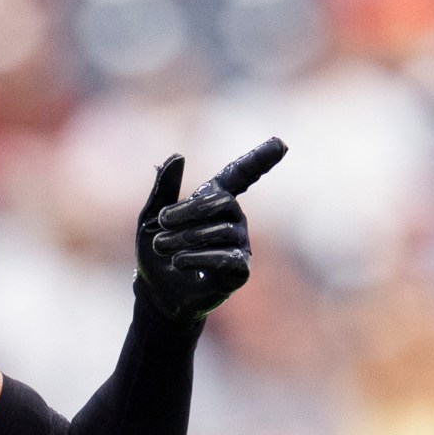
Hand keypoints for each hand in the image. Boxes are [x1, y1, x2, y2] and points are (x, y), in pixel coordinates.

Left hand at [134, 137, 286, 323]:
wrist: (155, 291)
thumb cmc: (156, 252)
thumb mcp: (152, 217)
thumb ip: (164, 189)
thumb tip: (178, 156)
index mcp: (215, 201)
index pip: (241, 175)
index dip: (260, 159)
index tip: (281, 142)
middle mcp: (233, 220)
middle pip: (223, 202)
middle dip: (189, 212)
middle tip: (162, 224)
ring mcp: (239, 246)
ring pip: (221, 231)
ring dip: (186, 238)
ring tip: (163, 246)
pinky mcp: (239, 271)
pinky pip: (227, 258)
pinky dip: (199, 257)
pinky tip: (179, 261)